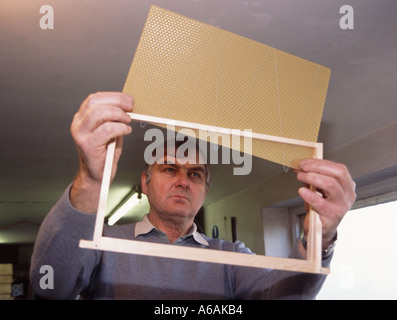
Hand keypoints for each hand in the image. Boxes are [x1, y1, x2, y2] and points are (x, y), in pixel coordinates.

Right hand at [70, 92, 132, 212]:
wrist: (98, 176)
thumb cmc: (105, 154)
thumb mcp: (111, 132)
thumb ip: (115, 118)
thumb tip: (128, 106)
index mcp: (82, 118)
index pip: (94, 99)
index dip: (113, 96)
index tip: (128, 99)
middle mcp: (78, 124)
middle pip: (96, 102)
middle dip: (117, 102)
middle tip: (131, 107)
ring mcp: (81, 134)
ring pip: (99, 113)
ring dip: (118, 114)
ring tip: (127, 121)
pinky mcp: (87, 144)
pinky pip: (107, 130)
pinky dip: (120, 128)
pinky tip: (126, 131)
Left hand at [296, 159, 355, 247]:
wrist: (320, 230)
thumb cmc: (320, 208)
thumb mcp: (318, 190)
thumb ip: (312, 178)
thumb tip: (301, 166)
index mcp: (347, 186)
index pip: (339, 168)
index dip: (320, 163)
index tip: (305, 162)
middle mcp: (348, 195)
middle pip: (338, 173)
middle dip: (317, 167)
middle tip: (302, 168)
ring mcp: (341, 206)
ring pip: (330, 185)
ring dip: (312, 177)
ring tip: (300, 177)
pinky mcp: (331, 216)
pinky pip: (320, 202)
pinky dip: (309, 194)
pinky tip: (302, 191)